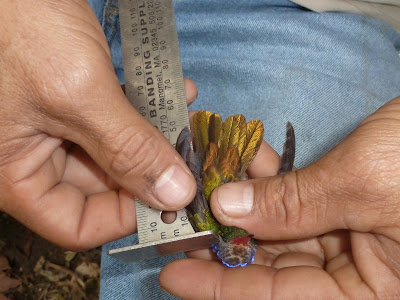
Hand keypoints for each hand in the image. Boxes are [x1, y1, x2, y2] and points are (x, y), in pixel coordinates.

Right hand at [0, 1, 196, 249]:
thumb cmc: (20, 27)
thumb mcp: (79, 92)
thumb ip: (129, 148)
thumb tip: (175, 195)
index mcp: (18, 173)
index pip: (77, 225)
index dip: (127, 217)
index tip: (170, 195)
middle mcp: (35, 158)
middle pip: (104, 187)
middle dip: (150, 167)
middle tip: (187, 150)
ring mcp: (55, 128)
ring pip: (115, 150)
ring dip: (153, 134)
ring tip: (184, 112)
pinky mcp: (71, 101)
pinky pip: (112, 118)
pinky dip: (142, 108)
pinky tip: (172, 90)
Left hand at [160, 96, 399, 298]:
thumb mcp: (364, 185)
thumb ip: (293, 204)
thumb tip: (226, 208)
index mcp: (373, 298)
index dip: (221, 288)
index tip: (173, 272)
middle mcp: (361, 279)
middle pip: (276, 269)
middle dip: (227, 242)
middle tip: (183, 222)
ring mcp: (354, 244)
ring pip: (283, 235)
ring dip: (245, 208)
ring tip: (208, 187)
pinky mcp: (349, 213)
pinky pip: (300, 208)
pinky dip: (272, 189)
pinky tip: (247, 170)